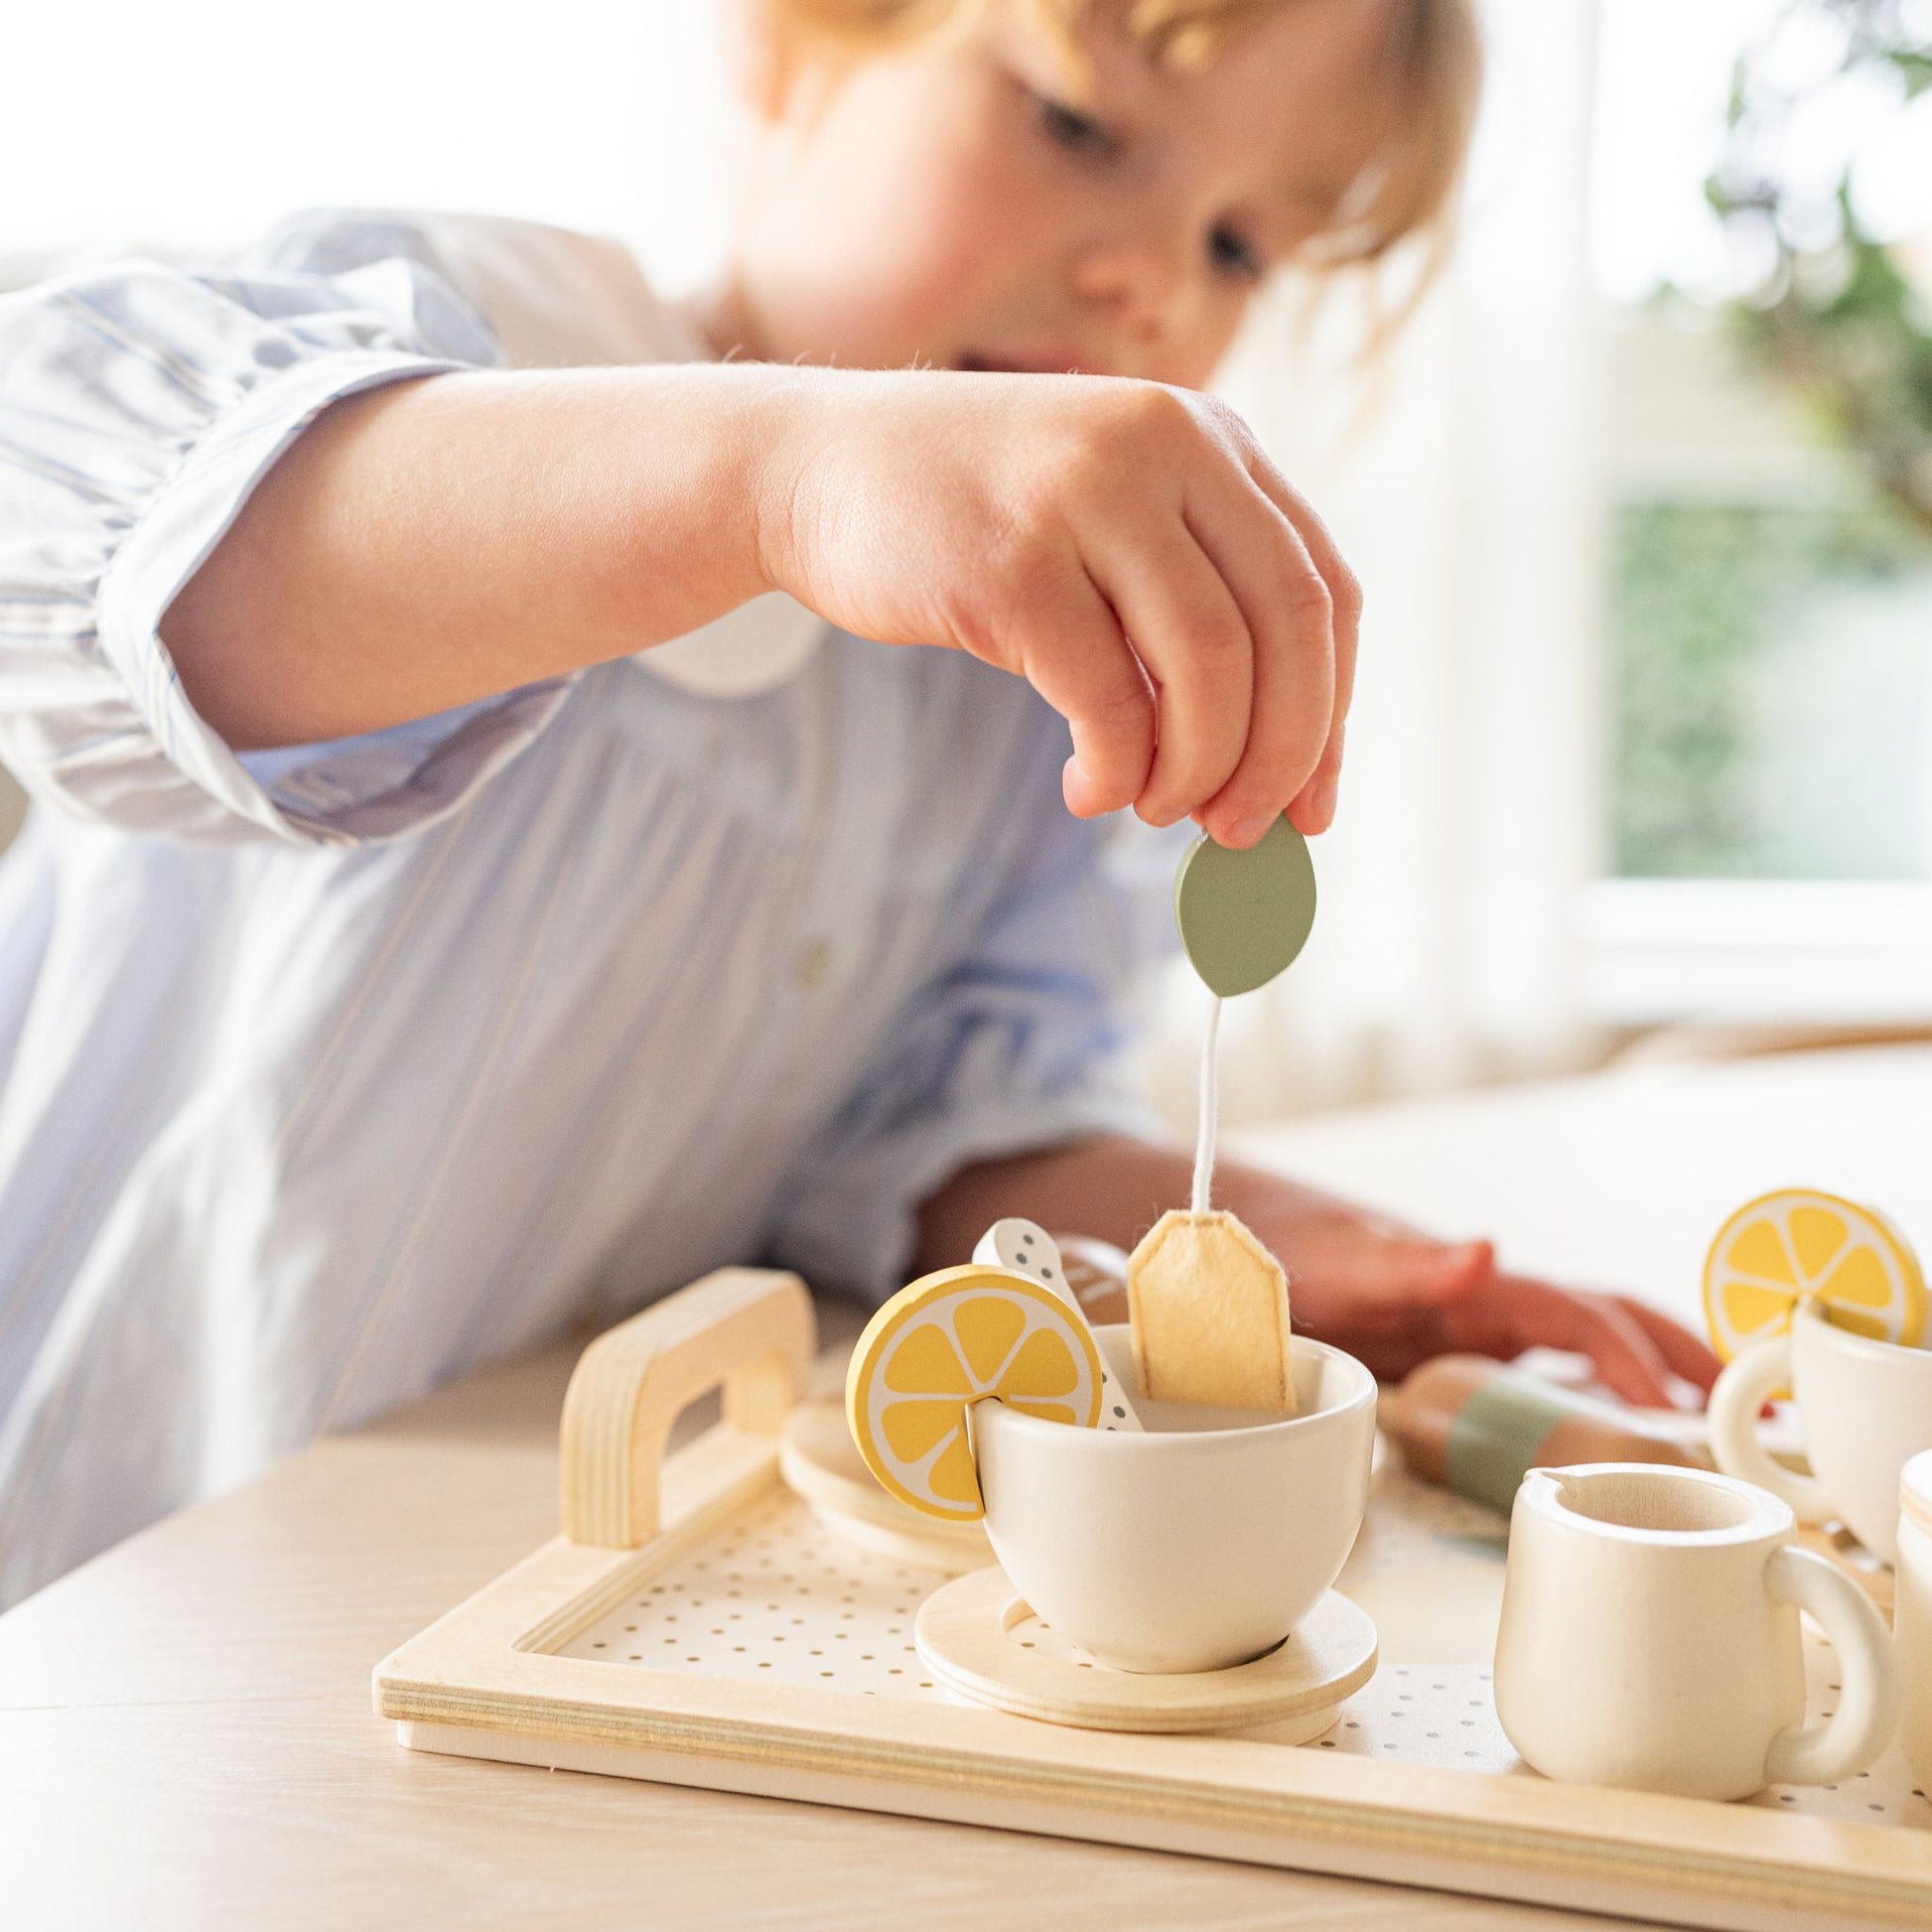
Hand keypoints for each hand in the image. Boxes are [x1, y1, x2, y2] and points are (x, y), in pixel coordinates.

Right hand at [759, 368, 1358, 846]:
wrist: (811, 467)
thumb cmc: (970, 521)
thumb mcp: (1104, 525)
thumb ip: (1184, 605)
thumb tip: (1268, 774)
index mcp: (1209, 439)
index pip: (1324, 589)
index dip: (1330, 714)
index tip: (1310, 807)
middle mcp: (1165, 447)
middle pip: (1288, 628)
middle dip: (1281, 755)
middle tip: (1242, 832)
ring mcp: (1088, 497)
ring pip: (1208, 666)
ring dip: (1197, 769)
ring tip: (1154, 808)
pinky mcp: (1014, 563)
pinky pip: (1108, 701)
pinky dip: (1116, 771)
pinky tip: (1087, 789)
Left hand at [1249, 1196, 1721, 1407]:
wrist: (1233, 1246)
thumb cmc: (1288, 1247)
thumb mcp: (1341, 1261)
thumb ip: (1406, 1259)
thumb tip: (1484, 1248)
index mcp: (1470, 1281)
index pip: (1574, 1313)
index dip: (1627, 1357)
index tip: (1673, 1407)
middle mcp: (1483, 1300)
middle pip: (1602, 1319)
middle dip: (1677, 1353)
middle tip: (1748, 1402)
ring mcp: (1470, 1326)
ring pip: (1579, 1349)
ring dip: (1645, 1378)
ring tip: (1710, 1426)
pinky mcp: (1448, 1353)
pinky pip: (1535, 1375)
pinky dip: (1585, 1399)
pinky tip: (1606, 1436)